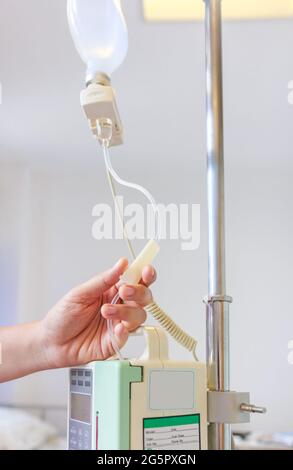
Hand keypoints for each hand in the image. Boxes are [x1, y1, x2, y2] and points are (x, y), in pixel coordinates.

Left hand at [40, 259, 155, 368]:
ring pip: (139, 315)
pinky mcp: (116, 341)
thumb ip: (103, 280)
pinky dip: (124, 330)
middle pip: (144, 297)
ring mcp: (119, 324)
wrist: (51, 343)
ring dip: (126, 311)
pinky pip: (128, 335)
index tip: (146, 270)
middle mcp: (119, 306)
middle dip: (139, 292)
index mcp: (112, 291)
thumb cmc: (62, 317)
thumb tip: (121, 264)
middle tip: (124, 290)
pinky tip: (116, 328)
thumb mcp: (80, 293)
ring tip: (106, 311)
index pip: (135, 279)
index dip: (145, 274)